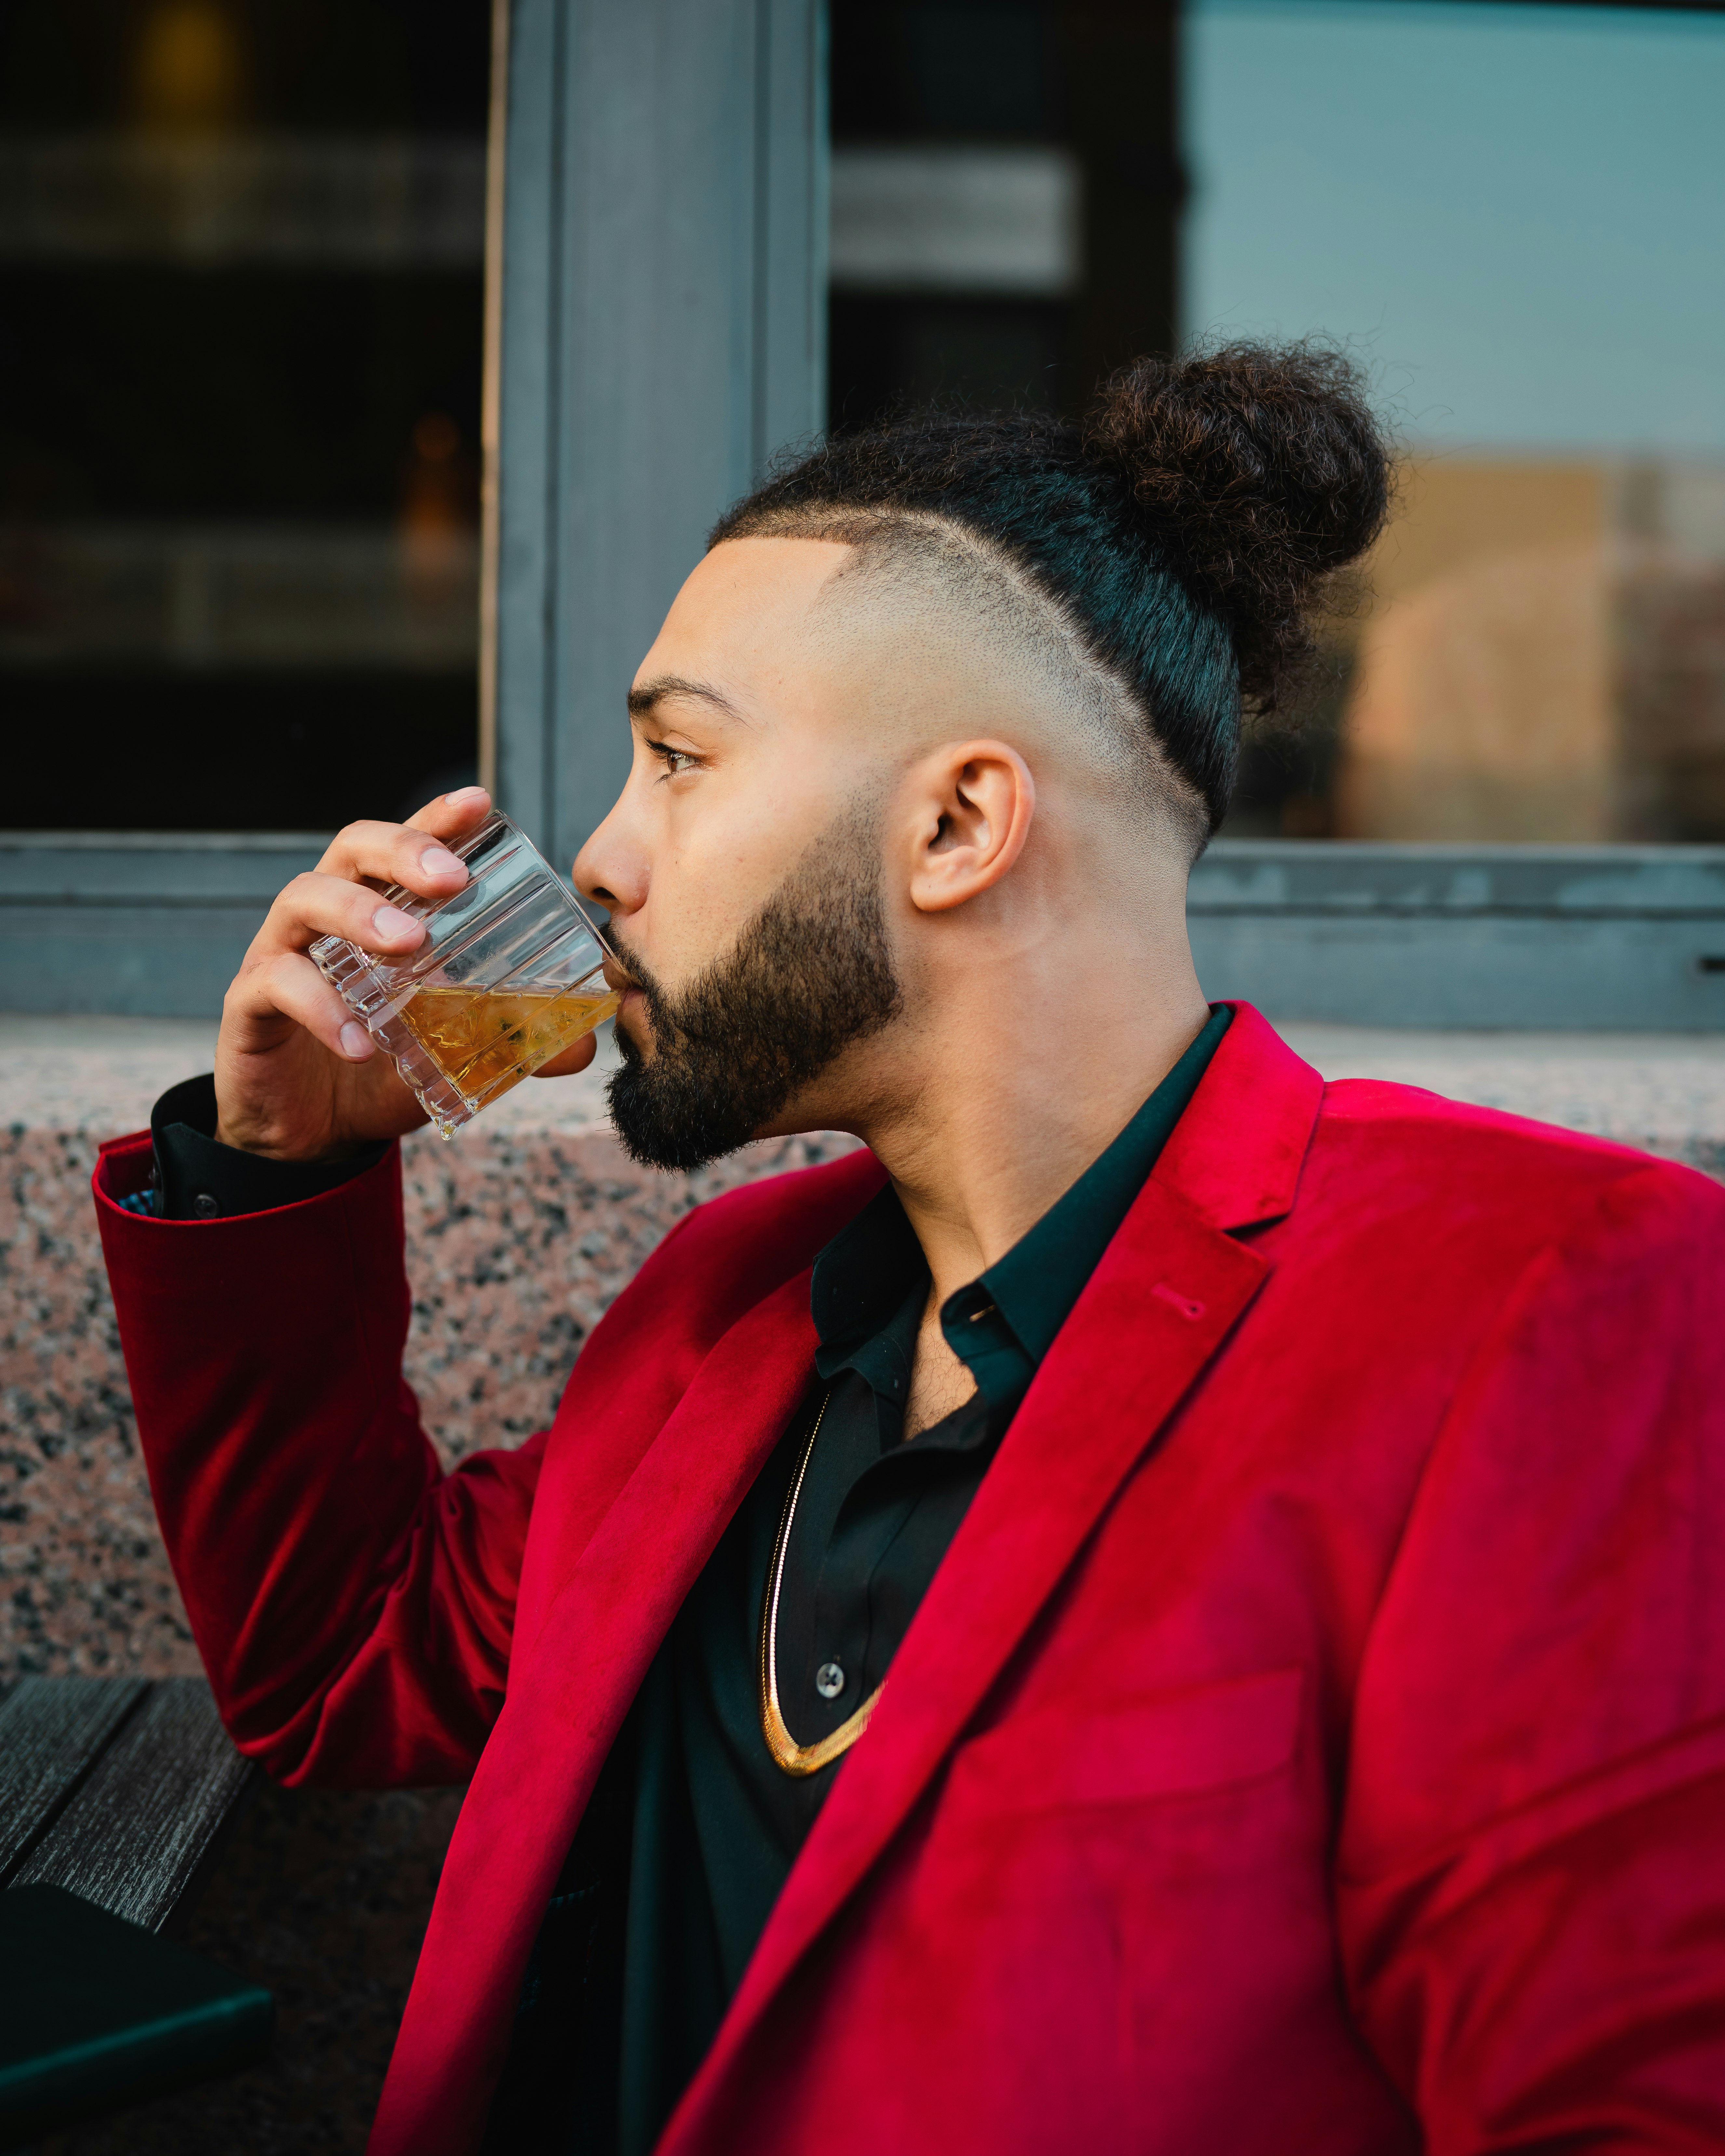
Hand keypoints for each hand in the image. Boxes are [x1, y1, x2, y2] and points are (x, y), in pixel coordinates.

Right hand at [213, 787, 596, 1160]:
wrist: (313, 1135)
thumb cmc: (380, 1072)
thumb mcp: (451, 1052)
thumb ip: (510, 1040)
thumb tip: (584, 1047)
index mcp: (375, 911)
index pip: (402, 847)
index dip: (436, 819)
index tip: (480, 803)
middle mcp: (325, 918)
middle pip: (350, 850)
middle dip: (402, 851)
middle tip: (451, 879)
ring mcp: (281, 953)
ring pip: (304, 900)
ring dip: (361, 913)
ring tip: (408, 944)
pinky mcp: (248, 1004)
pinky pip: (276, 985)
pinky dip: (321, 1008)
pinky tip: (361, 1040)